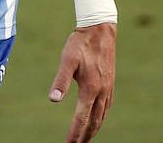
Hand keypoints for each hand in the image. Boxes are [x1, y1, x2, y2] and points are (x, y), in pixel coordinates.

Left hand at [48, 22, 116, 141]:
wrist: (100, 30)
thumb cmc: (80, 44)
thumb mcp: (67, 60)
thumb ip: (60, 81)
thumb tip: (53, 100)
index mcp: (90, 88)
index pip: (82, 118)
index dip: (75, 132)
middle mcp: (102, 92)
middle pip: (94, 121)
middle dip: (85, 136)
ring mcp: (108, 89)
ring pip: (102, 116)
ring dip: (94, 129)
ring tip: (86, 138)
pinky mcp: (110, 84)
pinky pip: (107, 107)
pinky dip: (101, 118)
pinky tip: (97, 120)